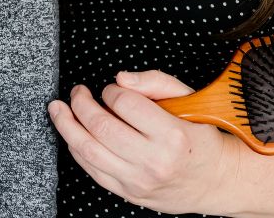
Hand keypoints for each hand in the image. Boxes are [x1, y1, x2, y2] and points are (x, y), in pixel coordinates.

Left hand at [48, 71, 241, 213]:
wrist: (215, 181)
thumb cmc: (200, 136)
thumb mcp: (188, 100)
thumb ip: (155, 82)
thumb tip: (120, 79)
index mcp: (172, 135)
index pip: (124, 102)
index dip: (110, 90)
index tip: (112, 89)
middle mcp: (154, 161)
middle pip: (100, 126)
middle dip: (81, 103)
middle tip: (78, 92)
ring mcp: (138, 181)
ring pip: (88, 150)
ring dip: (66, 125)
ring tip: (58, 109)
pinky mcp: (128, 193)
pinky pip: (91, 169)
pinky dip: (76, 148)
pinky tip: (72, 134)